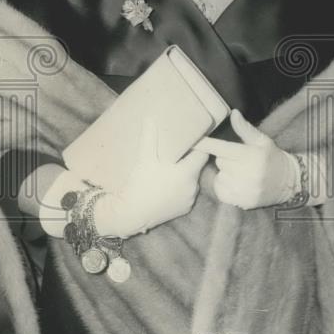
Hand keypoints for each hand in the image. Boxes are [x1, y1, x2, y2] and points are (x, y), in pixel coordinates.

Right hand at [95, 118, 208, 236]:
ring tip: (172, 167)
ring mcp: (189, 200)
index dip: (199, 146)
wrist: (131, 215)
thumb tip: (149, 119)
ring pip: (192, 181)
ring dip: (185, 174)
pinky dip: (181, 188)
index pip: (203, 154)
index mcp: (188, 173)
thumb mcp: (144, 159)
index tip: (191, 140)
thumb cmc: (140, 185)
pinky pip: (187, 194)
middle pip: (196, 167)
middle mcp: (193, 187)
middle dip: (189, 159)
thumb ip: (149, 138)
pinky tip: (169, 184)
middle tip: (178, 151)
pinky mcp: (183, 210)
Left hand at [196, 109, 296, 209]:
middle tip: (239, 160)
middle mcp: (246, 173)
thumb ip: (245, 129)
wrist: (288, 183)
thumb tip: (233, 113)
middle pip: (220, 162)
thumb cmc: (272, 158)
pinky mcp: (241, 202)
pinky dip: (225, 187)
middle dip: (225, 159)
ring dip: (225, 174)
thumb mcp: (262, 141)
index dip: (206, 144)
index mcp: (250, 155)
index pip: (221, 148)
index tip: (193, 141)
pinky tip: (237, 184)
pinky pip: (221, 191)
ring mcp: (244, 189)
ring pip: (220, 177)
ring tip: (240, 173)